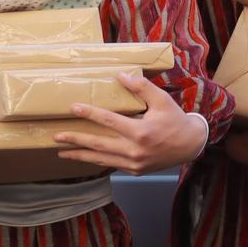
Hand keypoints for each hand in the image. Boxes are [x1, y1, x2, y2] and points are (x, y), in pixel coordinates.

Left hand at [51, 74, 207, 175]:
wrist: (190, 146)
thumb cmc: (175, 120)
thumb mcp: (162, 100)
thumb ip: (142, 87)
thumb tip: (121, 76)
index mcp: (141, 132)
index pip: (109, 121)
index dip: (90, 113)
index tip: (73, 108)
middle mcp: (135, 150)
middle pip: (98, 144)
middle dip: (76, 140)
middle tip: (56, 136)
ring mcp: (134, 163)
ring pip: (101, 159)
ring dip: (80, 155)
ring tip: (61, 151)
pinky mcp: (135, 170)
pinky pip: (110, 164)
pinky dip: (95, 161)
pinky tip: (83, 157)